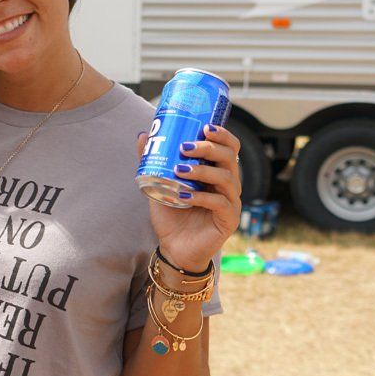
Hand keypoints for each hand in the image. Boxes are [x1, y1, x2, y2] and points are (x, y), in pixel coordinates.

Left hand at [137, 124, 241, 271]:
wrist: (174, 247)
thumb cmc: (172, 215)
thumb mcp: (159, 184)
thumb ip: (153, 161)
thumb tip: (143, 135)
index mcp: (217, 172)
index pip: (229, 147)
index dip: (222, 135)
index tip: (203, 127)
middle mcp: (228, 185)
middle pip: (230, 158)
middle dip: (209, 148)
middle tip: (185, 148)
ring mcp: (231, 202)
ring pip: (227, 178)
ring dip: (203, 171)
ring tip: (180, 170)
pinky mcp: (229, 220)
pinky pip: (220, 204)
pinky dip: (202, 197)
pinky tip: (184, 196)